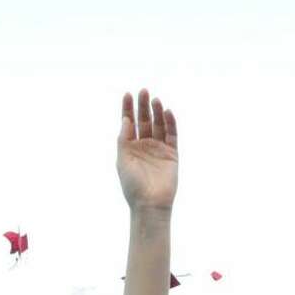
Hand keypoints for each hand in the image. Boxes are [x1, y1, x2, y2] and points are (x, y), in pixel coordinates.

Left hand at [117, 89, 177, 211]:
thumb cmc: (132, 185)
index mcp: (130, 147)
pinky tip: (166, 111)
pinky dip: (170, 123)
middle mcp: (144, 145)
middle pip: (144, 120)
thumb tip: (125, 120)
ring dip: (157, 112)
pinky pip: (172, 134)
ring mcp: (159, 148)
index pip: (129, 123)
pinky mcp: (172, 154)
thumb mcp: (122, 160)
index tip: (128, 94)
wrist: (150, 203)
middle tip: (143, 91)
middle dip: (143, 106)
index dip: (128, 108)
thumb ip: (124, 139)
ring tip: (155, 99)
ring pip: (158, 125)